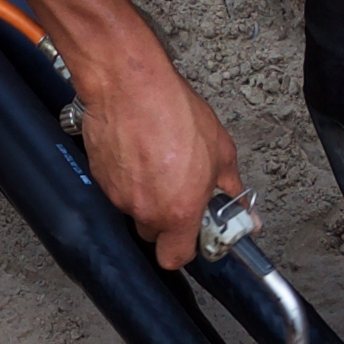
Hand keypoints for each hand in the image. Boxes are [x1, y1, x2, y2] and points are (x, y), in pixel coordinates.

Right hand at [75, 39, 241, 268]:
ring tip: (158, 159)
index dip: (184, 248)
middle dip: (166, 217)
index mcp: (178, 211)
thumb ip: (231, 189)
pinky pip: (117, 188)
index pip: (175, 258)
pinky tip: (139, 151)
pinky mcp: (100, 177)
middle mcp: (145, 210)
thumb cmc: (174, 111)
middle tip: (177, 188)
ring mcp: (118, 195)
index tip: (192, 234)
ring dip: (146, 193)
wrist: (130, 85)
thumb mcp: (220, 150)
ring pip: (134, 208)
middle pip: (153, 233)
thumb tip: (243, 211)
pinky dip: (127, 176)